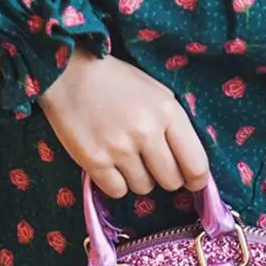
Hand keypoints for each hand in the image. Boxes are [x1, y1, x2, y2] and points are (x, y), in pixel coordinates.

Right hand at [38, 49, 209, 198]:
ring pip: (143, 188)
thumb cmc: (117, 83)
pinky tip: (109, 164)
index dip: (195, 179)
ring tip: (125, 157)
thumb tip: (190, 166)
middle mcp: (146, 132)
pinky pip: (117, 191)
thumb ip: (175, 126)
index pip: (196, 165)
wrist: (69, 74)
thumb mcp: (157, 94)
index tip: (190, 181)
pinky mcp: (94, 161)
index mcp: (168, 113)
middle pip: (171, 181)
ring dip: (137, 178)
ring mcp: (119, 148)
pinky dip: (115, 183)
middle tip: (152, 165)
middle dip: (164, 177)